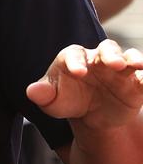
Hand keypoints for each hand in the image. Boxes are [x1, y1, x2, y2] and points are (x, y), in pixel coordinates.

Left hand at [27, 40, 142, 130]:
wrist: (91, 115)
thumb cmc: (67, 100)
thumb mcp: (53, 101)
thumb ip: (43, 94)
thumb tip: (32, 92)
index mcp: (74, 58)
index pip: (74, 54)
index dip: (76, 61)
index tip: (78, 72)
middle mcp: (99, 59)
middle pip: (107, 48)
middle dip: (110, 54)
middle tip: (114, 64)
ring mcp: (120, 69)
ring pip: (129, 56)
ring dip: (135, 59)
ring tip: (137, 65)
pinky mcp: (136, 83)